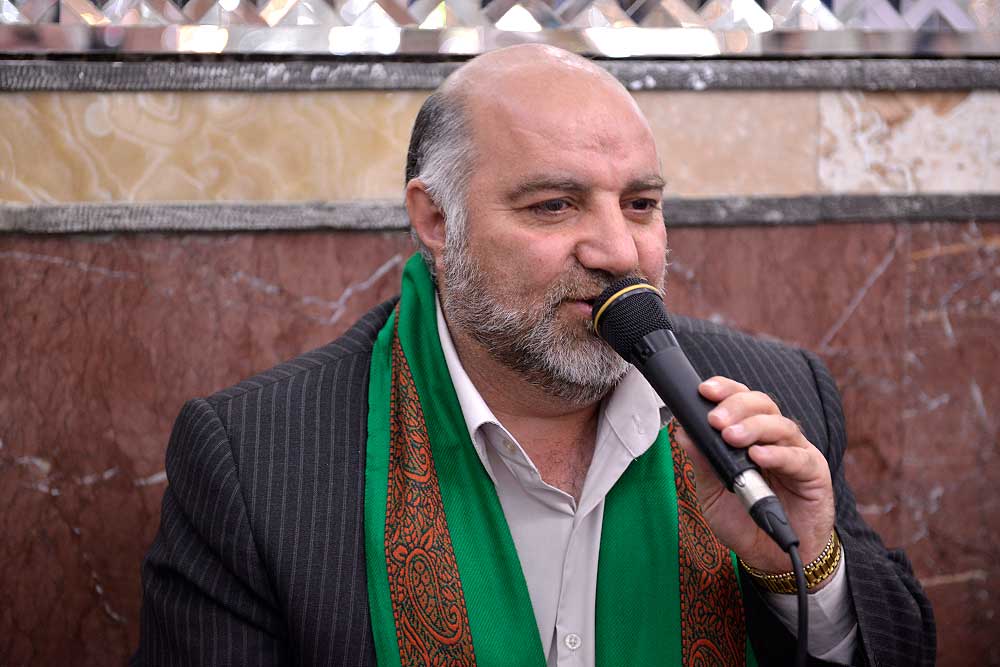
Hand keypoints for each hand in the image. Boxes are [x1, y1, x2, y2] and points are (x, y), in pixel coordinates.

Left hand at [670, 376, 835, 575]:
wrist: (772, 556)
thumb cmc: (744, 519)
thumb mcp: (712, 492)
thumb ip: (702, 461)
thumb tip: (683, 432)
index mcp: (749, 435)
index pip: (739, 400)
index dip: (724, 390)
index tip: (704, 390)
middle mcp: (773, 438)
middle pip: (762, 404)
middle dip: (736, 406)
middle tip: (715, 420)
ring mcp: (795, 453)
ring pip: (780, 425)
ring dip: (754, 427)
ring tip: (731, 438)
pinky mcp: (814, 473)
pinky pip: (798, 457)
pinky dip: (777, 454)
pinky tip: (759, 456)